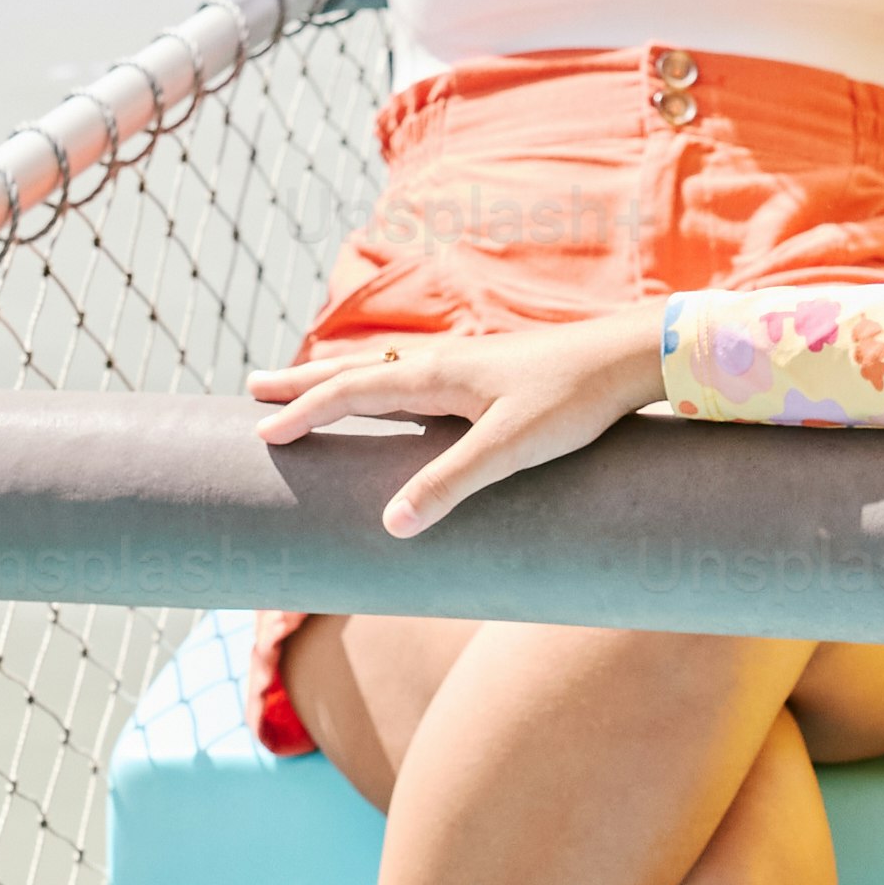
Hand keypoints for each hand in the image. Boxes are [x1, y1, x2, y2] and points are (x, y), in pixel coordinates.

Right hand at [244, 309, 675, 530]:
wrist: (628, 358)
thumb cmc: (574, 401)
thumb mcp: (509, 449)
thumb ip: (450, 484)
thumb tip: (391, 526)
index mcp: (436, 374)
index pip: (352, 391)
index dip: (305, 412)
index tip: (262, 434)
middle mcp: (442, 363)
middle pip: (356, 370)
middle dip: (303, 383)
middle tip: (254, 389)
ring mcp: (465, 366)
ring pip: (383, 369)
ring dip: (338, 379)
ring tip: (307, 386)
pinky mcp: (489, 375)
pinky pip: (413, 376)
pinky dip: (381, 382)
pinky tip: (392, 393)